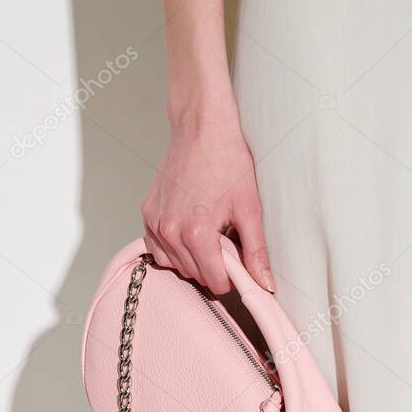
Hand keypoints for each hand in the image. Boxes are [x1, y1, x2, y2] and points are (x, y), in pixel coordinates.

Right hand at [141, 114, 274, 295]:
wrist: (202, 128)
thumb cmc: (227, 160)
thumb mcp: (250, 208)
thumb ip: (256, 251)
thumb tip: (265, 284)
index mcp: (196, 234)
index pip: (214, 282)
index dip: (232, 276)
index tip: (239, 260)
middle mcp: (170, 232)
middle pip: (195, 275)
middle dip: (213, 265)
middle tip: (227, 240)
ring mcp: (155, 223)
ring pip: (175, 265)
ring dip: (193, 258)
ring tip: (208, 233)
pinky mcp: (147, 213)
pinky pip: (157, 248)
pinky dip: (173, 248)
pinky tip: (189, 231)